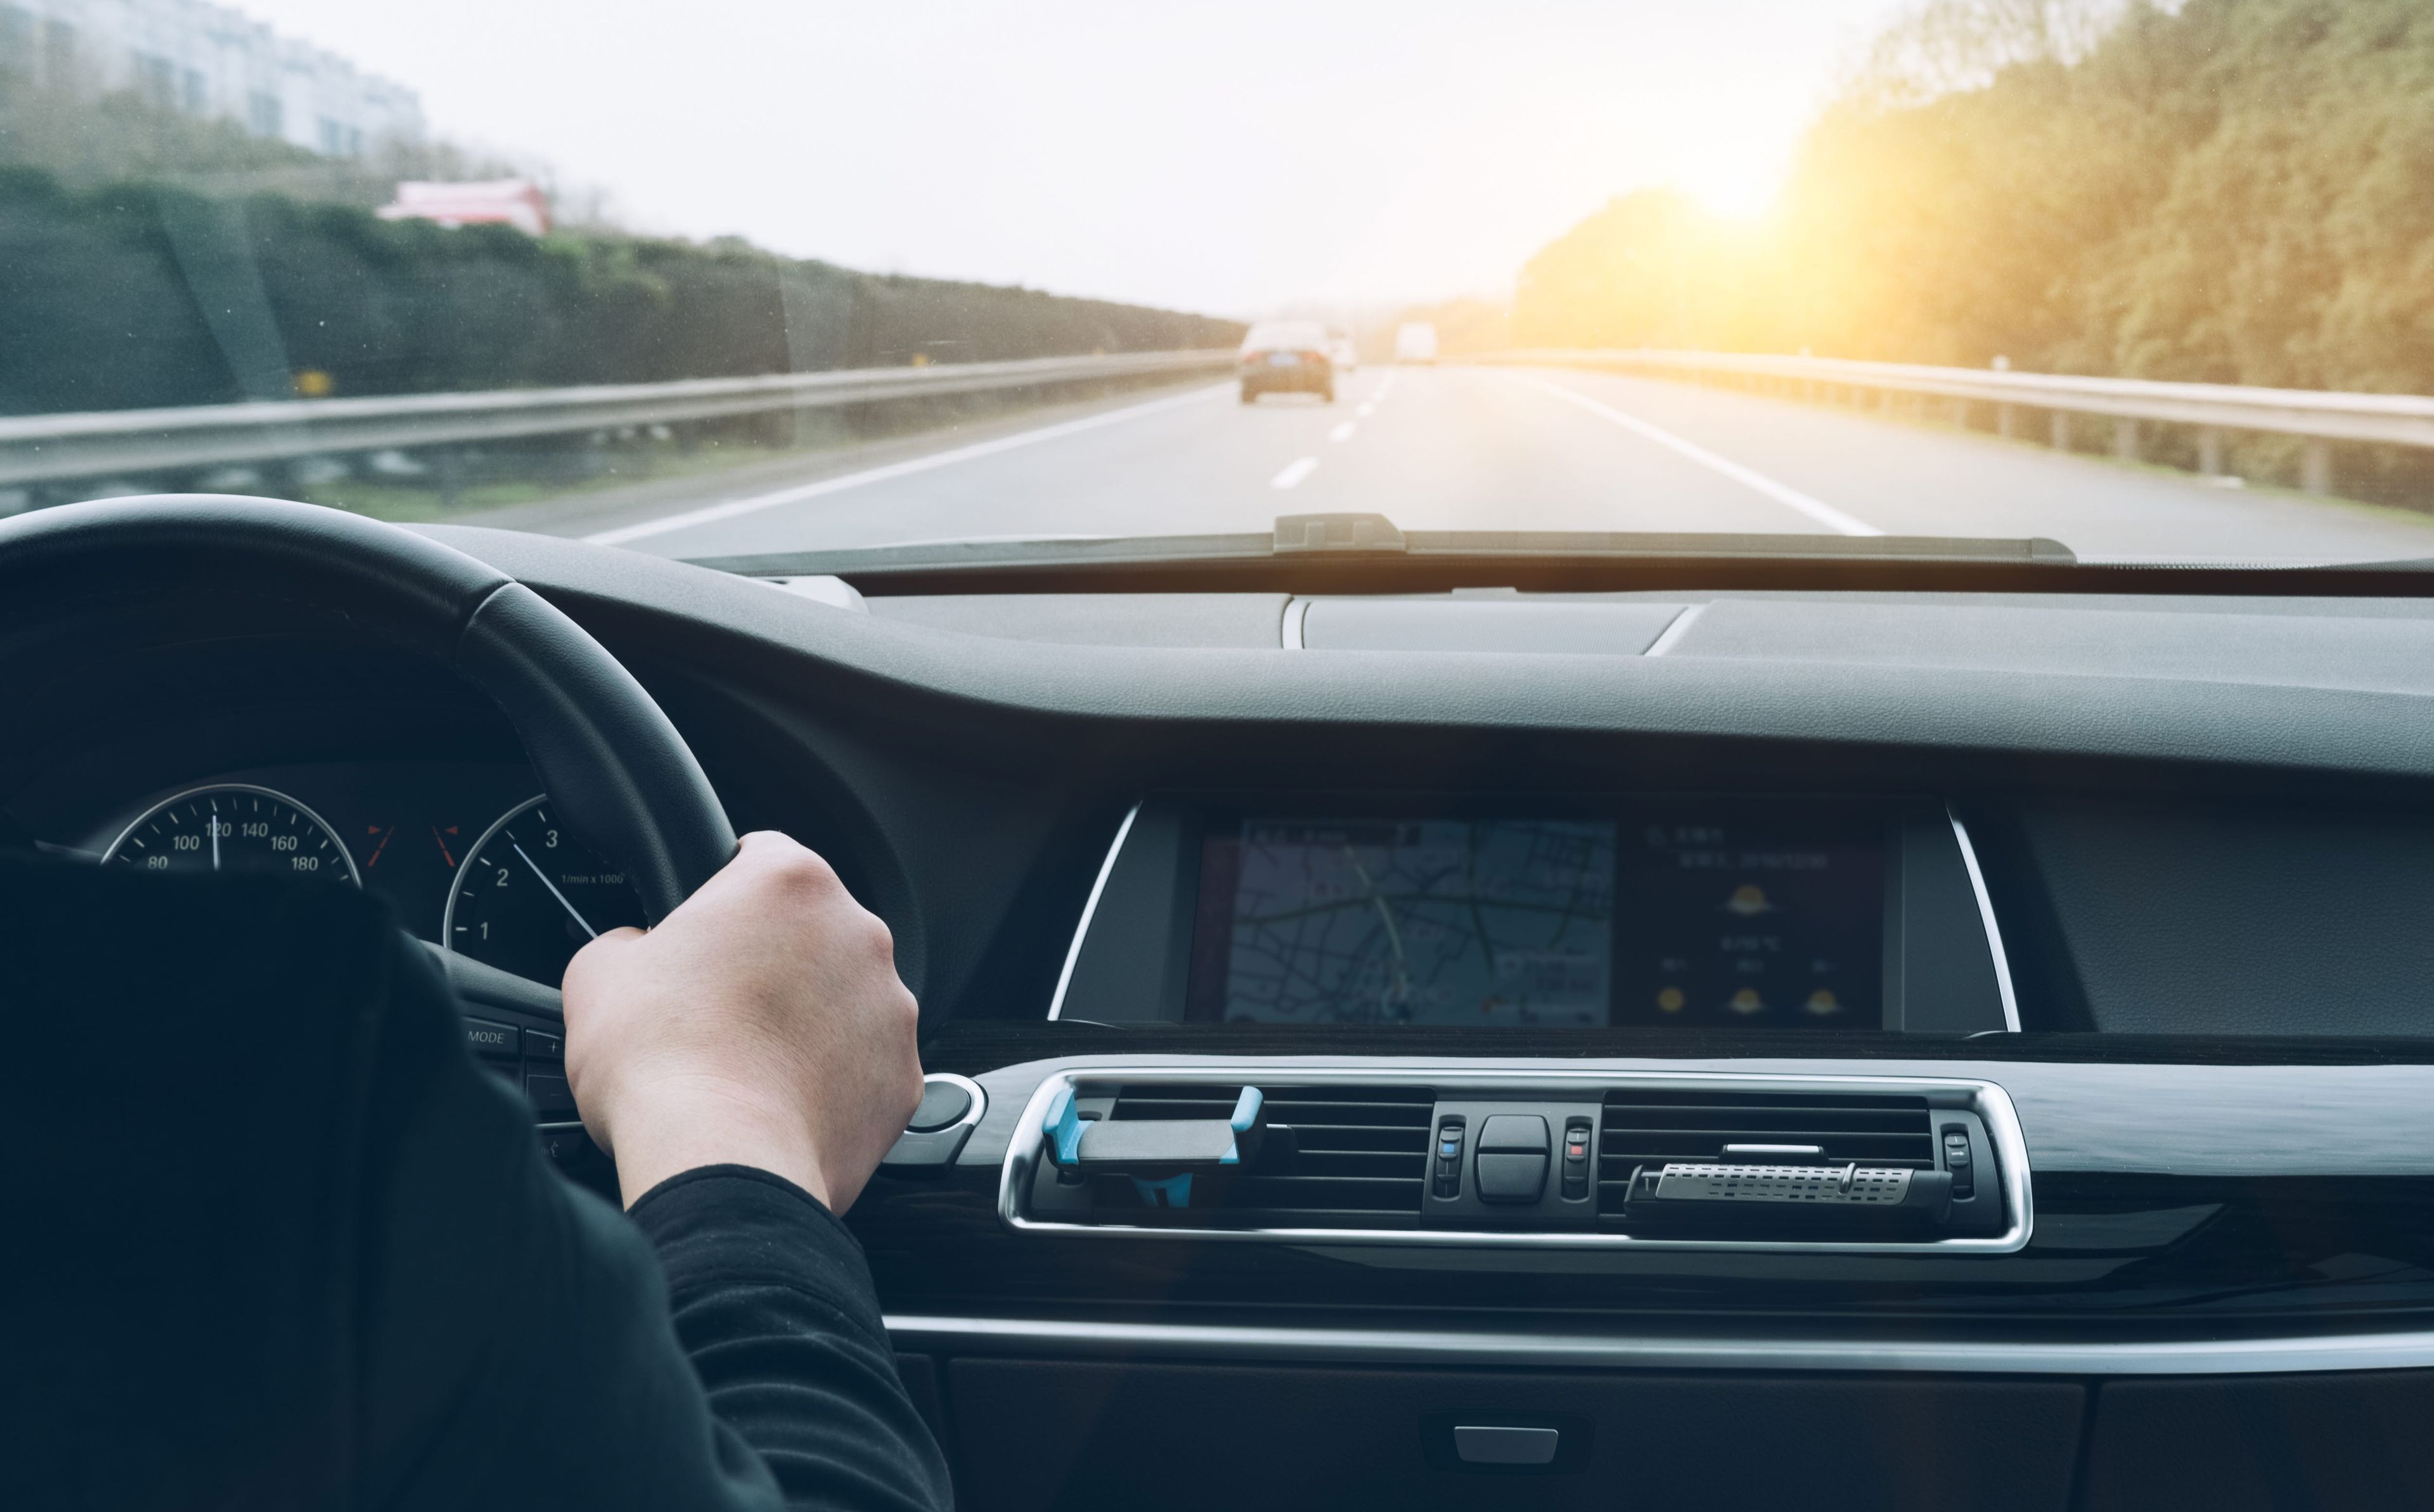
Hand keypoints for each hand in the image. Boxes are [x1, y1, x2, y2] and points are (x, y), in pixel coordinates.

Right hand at [561, 831, 921, 1212]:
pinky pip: (865, 1064)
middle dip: (770, 960)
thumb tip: (635, 949)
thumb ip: (626, 939)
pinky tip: (782, 1101)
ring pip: (844, 997)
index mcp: (789, 883)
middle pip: (810, 930)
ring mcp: (891, 1006)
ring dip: (806, 1018)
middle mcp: (859, 933)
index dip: (723, 890)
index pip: (761, 855)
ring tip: (747, 1063)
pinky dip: (832, 1078)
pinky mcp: (902, 1074)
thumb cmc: (662, 1064)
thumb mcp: (600, 974)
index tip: (703, 927)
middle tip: (715, 1007)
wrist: (720, 1163)